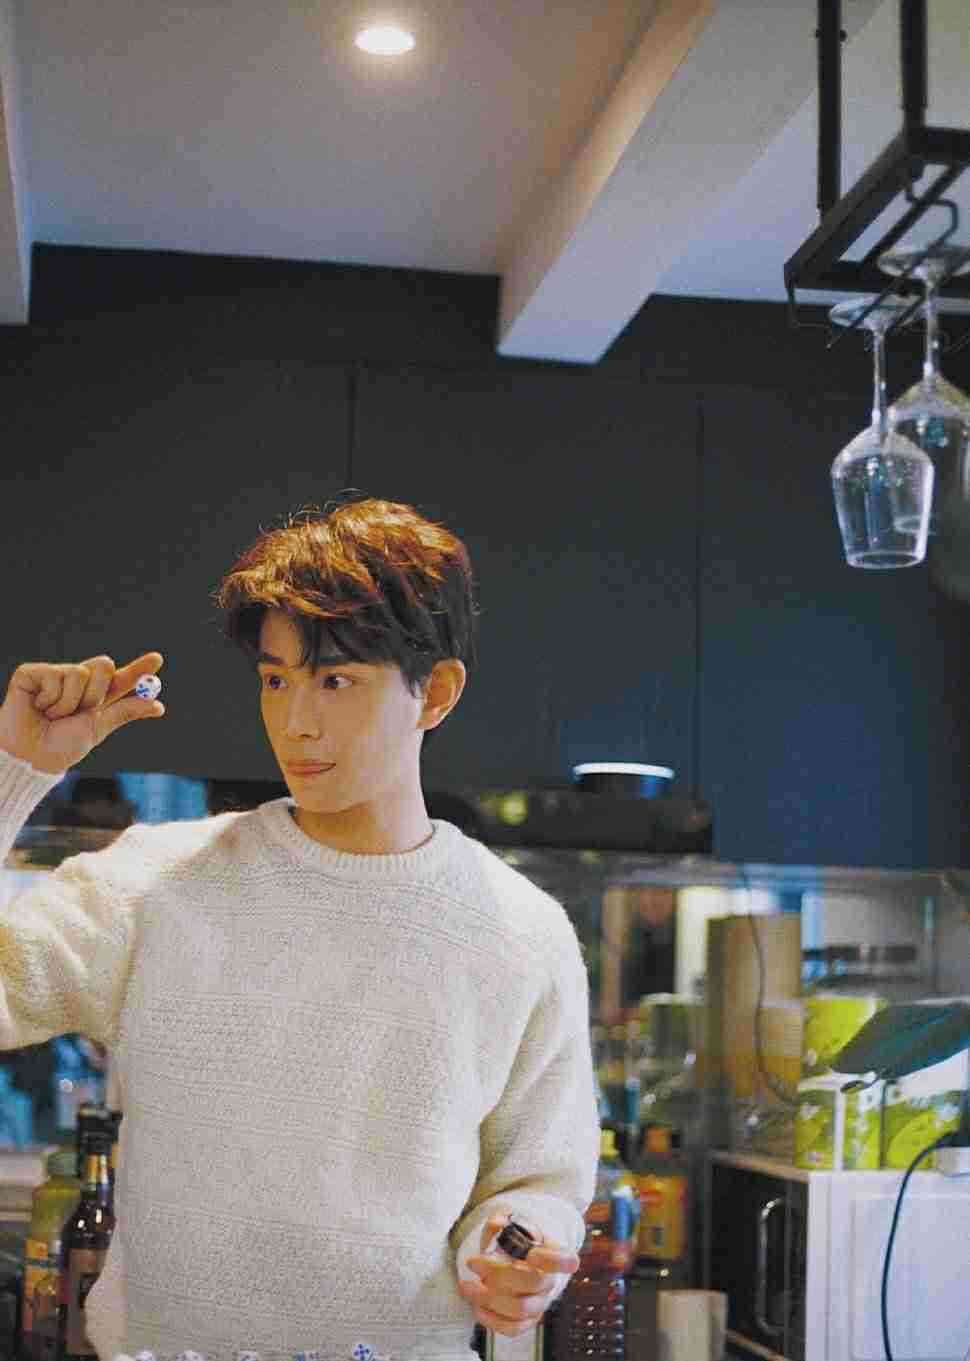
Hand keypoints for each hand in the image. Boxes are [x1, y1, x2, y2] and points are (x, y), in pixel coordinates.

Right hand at [0, 653, 165, 774]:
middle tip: (80, 711)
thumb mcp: (98, 728)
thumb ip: (126, 711)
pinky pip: (54, 676)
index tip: (157, 659)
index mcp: (95, 696)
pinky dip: (50, 698)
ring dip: (69, 702)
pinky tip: (38, 707)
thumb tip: (159, 706)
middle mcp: (76, 682)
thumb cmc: (60, 746)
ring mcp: (54, 674)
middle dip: (96, 692)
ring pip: (79, 673)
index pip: (120, 678)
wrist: (30, 756)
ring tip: (52, 715)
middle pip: (104, 665)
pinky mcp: (32, 673)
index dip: (139, 668)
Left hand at [457, 1214, 579, 1337]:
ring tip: (467, 1286)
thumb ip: (501, 1223)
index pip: (565, 1260)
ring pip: (520, 1308)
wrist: (513, 1264)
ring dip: (489, 1298)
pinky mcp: (527, 1321)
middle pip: (534, 1282)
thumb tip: (497, 1224)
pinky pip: (512, 1328)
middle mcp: (550, 1281)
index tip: (531, 1254)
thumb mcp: (508, 1226)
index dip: (551, 1260)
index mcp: (553, 1254)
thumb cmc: (513, 1244)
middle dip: (500, 1274)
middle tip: (473, 1263)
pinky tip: (476, 1306)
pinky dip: (491, 1319)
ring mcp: (539, 1304)